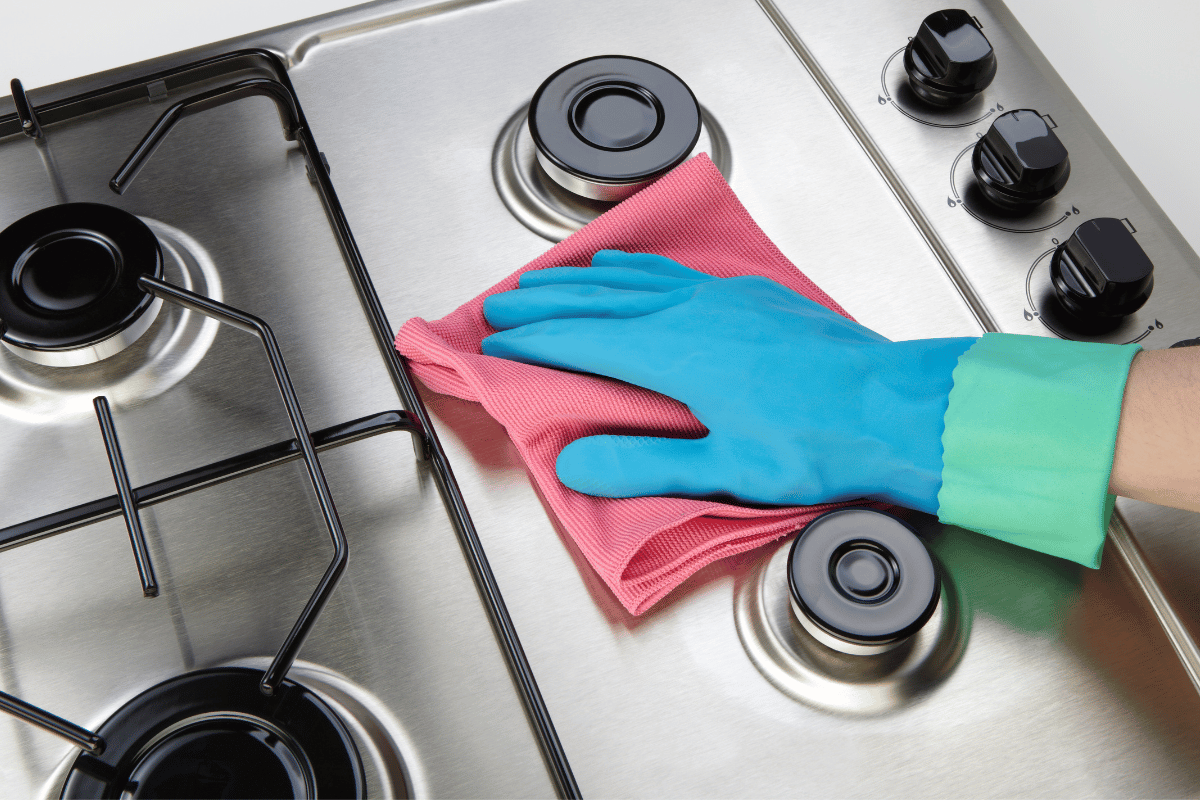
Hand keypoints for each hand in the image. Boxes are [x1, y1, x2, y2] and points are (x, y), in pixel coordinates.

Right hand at [482, 250, 973, 513]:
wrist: (893, 405)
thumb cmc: (818, 441)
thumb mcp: (726, 470)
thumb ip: (645, 465)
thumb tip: (576, 466)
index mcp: (674, 354)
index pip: (582, 342)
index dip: (533, 343)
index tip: (497, 344)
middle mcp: (690, 314)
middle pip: (597, 300)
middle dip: (543, 303)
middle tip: (501, 304)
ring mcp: (721, 298)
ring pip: (633, 278)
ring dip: (582, 279)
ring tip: (550, 277)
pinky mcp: (749, 296)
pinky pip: (672, 272)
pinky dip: (635, 268)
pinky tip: (632, 268)